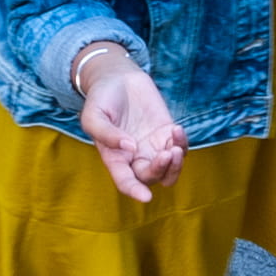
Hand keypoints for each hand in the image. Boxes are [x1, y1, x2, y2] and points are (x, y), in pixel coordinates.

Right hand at [73, 54, 189, 203]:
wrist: (117, 77)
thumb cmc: (100, 99)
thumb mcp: (93, 115)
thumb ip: (106, 133)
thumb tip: (130, 149)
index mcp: (115, 159)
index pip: (125, 182)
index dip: (135, 191)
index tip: (146, 197)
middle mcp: (135, 158)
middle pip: (152, 178)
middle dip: (161, 170)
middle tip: (166, 154)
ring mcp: (153, 147)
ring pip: (170, 169)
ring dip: (176, 164)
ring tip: (175, 146)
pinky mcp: (167, 134)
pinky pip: (180, 147)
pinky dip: (182, 143)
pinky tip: (177, 129)